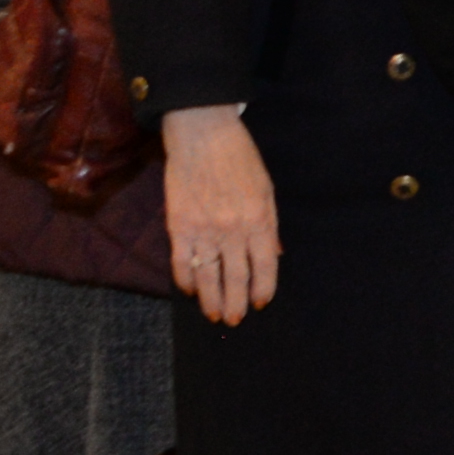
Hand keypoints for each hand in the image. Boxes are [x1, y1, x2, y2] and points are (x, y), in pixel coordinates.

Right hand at [162, 107, 280, 326]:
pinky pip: (182, 262)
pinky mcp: (179, 225)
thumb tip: (274, 255)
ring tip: (215, 314)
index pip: (265, 265)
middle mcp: (233, 229)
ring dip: (211, 299)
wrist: (202, 135)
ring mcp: (204, 229)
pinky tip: (190, 290)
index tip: (260, 303)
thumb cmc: (239, 158)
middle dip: (237, 302)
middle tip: (235, 319)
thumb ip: (270, 225)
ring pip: (209, 275)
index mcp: (259, 219)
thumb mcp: (266, 189)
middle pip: (237, 276)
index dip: (263, 288)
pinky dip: (186, 279)